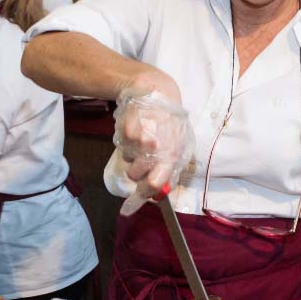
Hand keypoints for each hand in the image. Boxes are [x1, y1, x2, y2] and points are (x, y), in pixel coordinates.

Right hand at [112, 82, 193, 214]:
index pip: (155, 185)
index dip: (141, 198)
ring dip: (132, 156)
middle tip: (142, 161)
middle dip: (136, 172)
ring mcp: (139, 141)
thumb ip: (169, 167)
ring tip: (142, 139)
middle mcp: (155, 150)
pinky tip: (136, 130)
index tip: (128, 208)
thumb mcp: (178, 143)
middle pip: (136, 177)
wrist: (154, 91)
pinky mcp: (126, 132)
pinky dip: (126, 143)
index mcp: (172, 155)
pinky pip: (122, 147)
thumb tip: (159, 190)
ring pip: (127, 161)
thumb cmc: (170, 119)